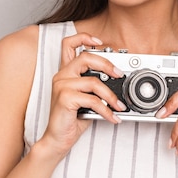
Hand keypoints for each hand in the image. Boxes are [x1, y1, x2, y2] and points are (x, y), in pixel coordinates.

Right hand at [40, 33, 125, 156]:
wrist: (57, 140)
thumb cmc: (72, 119)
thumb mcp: (86, 99)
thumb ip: (95, 86)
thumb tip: (117, 80)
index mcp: (66, 72)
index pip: (69, 44)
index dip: (84, 37)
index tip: (100, 41)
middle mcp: (62, 75)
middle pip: (85, 57)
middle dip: (106, 64)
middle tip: (120, 74)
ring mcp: (62, 85)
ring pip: (93, 82)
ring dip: (111, 95)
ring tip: (120, 106)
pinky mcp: (64, 98)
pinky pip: (92, 100)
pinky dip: (106, 110)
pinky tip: (112, 117)